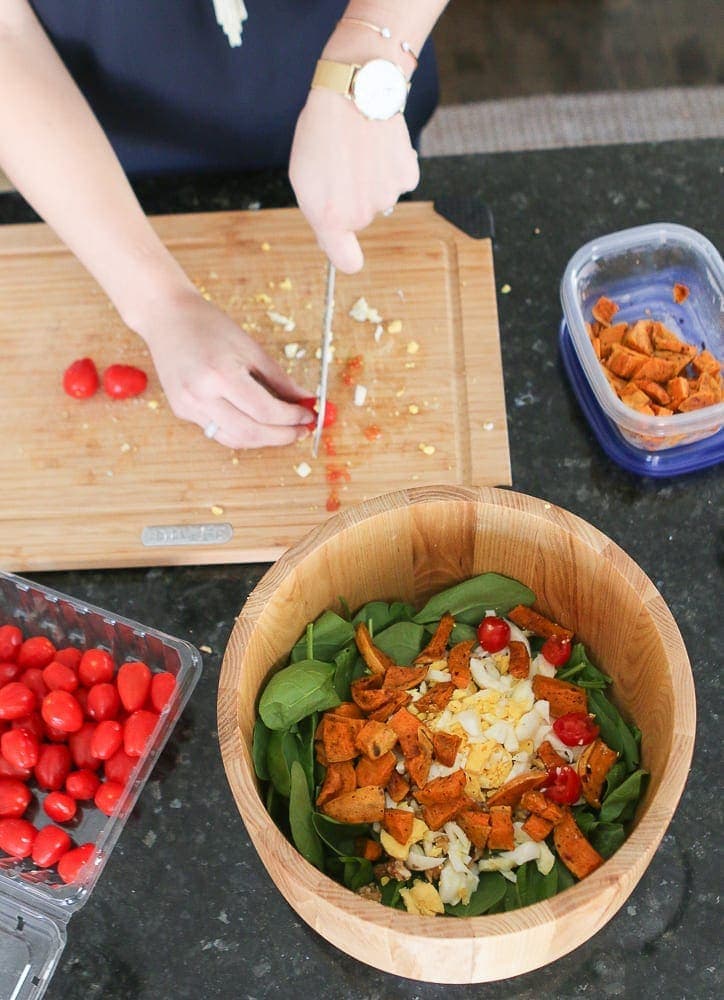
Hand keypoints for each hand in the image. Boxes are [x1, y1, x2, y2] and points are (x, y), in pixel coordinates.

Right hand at [137, 287, 312, 448]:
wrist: (167, 317)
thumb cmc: (209, 325)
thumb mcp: (251, 348)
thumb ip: (280, 379)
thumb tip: (306, 399)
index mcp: (220, 375)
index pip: (265, 411)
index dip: (292, 418)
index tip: (309, 415)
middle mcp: (200, 395)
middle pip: (250, 432)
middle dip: (281, 436)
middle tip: (301, 431)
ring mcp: (188, 407)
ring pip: (234, 439)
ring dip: (263, 440)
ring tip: (284, 432)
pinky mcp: (182, 411)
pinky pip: (218, 431)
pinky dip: (242, 433)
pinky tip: (258, 425)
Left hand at [289, 89, 419, 272]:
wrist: (354, 89)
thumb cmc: (322, 131)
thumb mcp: (303, 175)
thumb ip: (319, 211)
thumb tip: (334, 233)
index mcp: (330, 218)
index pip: (346, 260)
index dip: (348, 257)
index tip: (349, 253)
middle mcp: (362, 214)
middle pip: (359, 219)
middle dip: (350, 199)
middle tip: (340, 164)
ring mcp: (387, 197)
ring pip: (379, 198)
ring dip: (370, 179)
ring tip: (358, 149)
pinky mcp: (407, 176)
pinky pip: (397, 180)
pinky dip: (390, 166)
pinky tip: (378, 144)